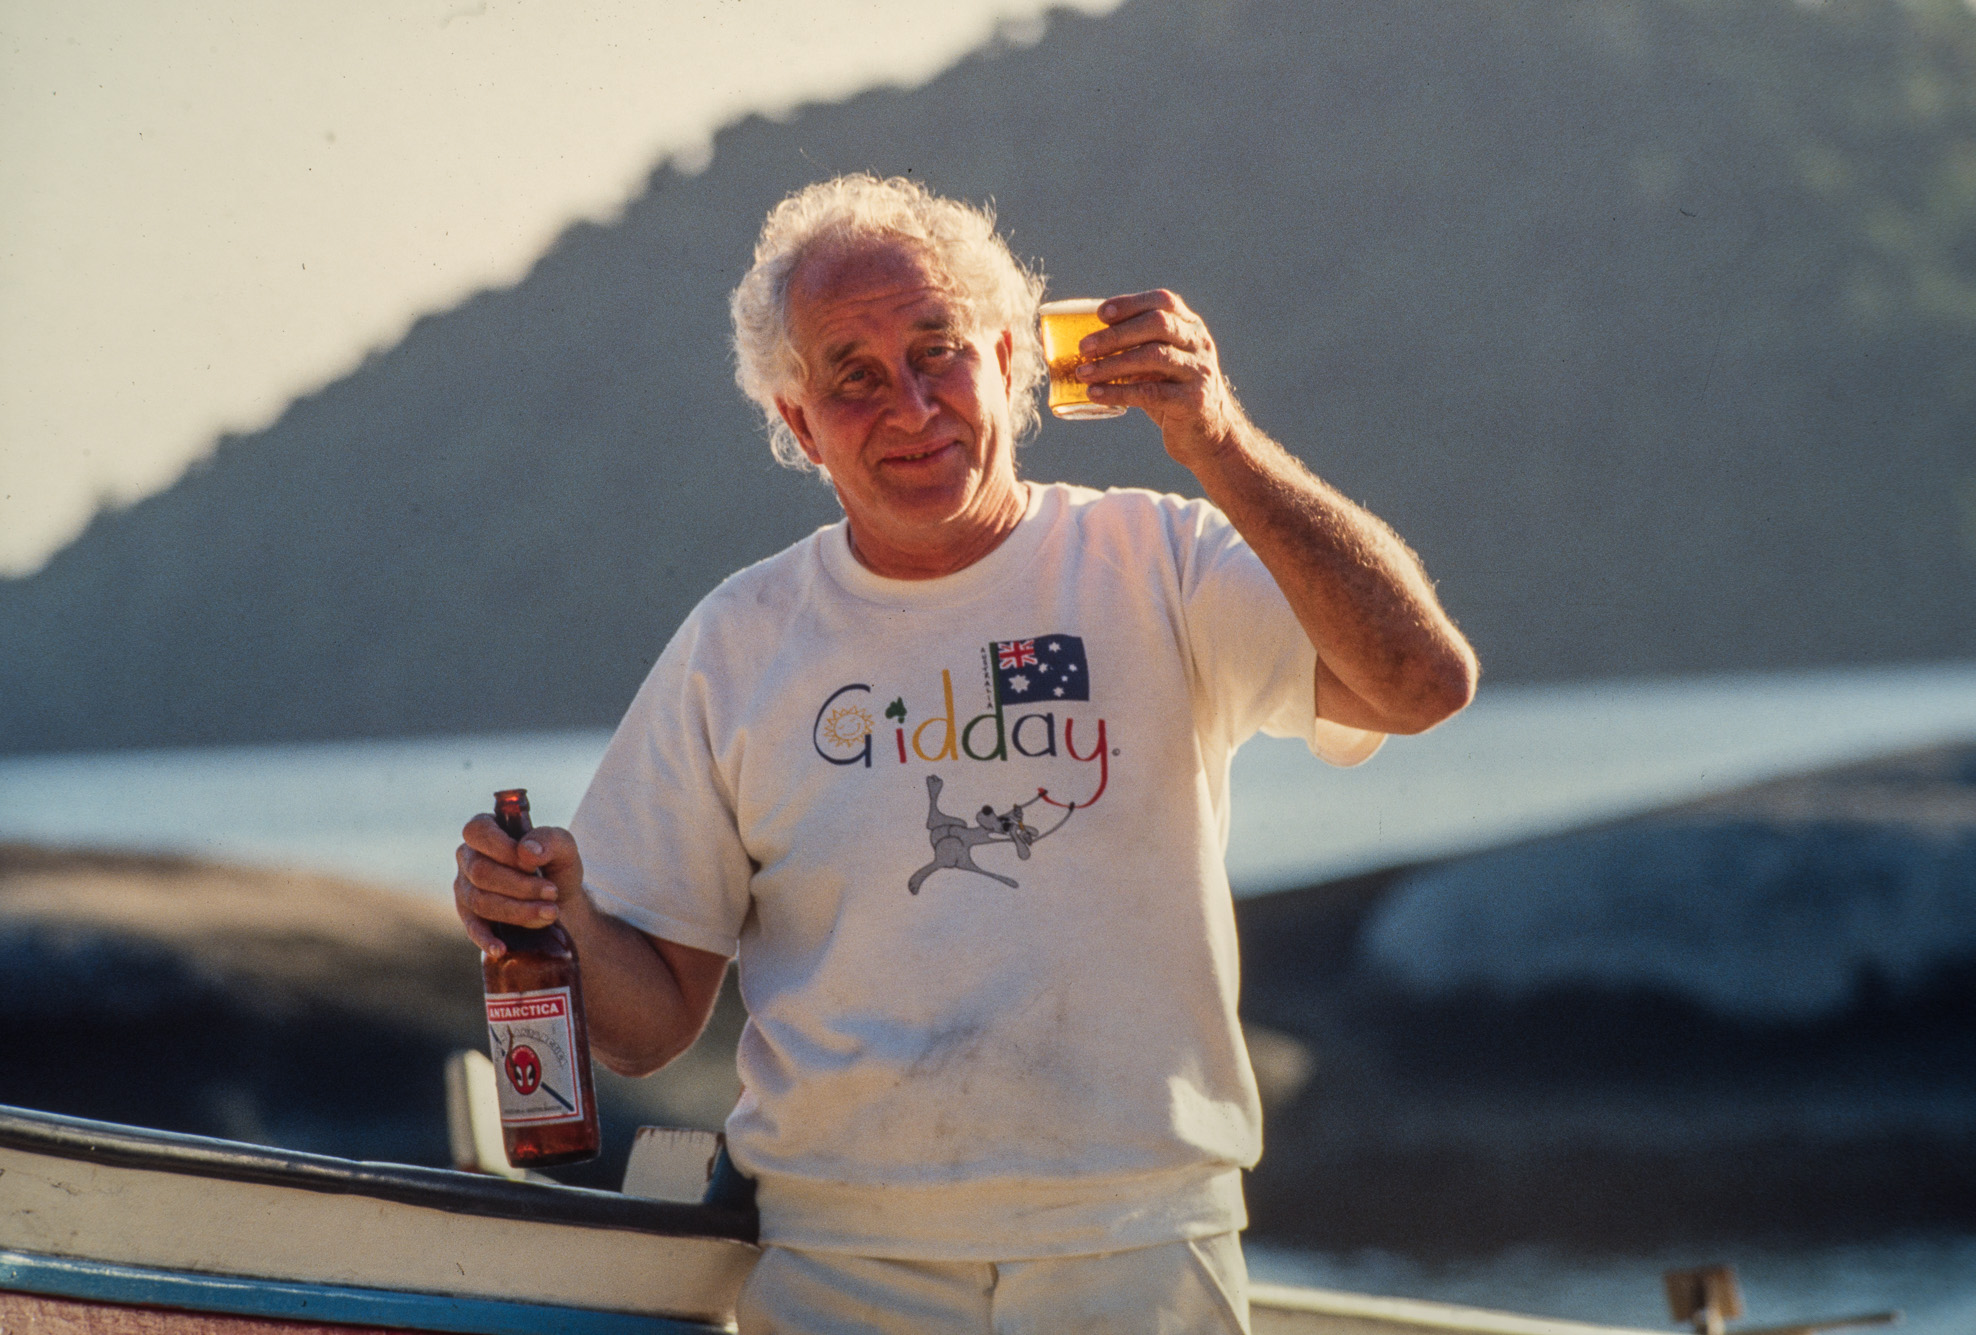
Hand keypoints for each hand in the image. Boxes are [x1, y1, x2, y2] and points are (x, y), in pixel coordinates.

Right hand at [454, 815, 586, 955]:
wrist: (560, 902)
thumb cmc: (556, 867)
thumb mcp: (564, 848)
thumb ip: (550, 839)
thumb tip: (527, 851)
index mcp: (487, 830)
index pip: (478, 831)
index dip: (503, 848)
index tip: (533, 864)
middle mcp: (469, 857)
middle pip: (481, 872)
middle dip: (520, 885)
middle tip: (552, 892)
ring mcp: (465, 888)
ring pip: (480, 901)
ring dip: (518, 910)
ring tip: (550, 913)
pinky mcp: (470, 916)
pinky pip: (471, 928)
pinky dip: (486, 939)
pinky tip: (501, 948)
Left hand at [1075, 289, 1246, 467]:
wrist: (1210, 434)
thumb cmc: (1174, 393)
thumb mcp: (1162, 364)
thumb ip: (1138, 347)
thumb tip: (1087, 341)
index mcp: (1190, 328)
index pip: (1163, 302)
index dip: (1131, 303)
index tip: (1101, 313)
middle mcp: (1198, 344)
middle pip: (1157, 324)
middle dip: (1117, 334)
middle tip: (1084, 348)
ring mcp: (1198, 371)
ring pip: (1154, 357)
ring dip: (1112, 364)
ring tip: (1083, 373)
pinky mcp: (1193, 401)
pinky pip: (1151, 392)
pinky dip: (1118, 392)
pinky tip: (1095, 394)